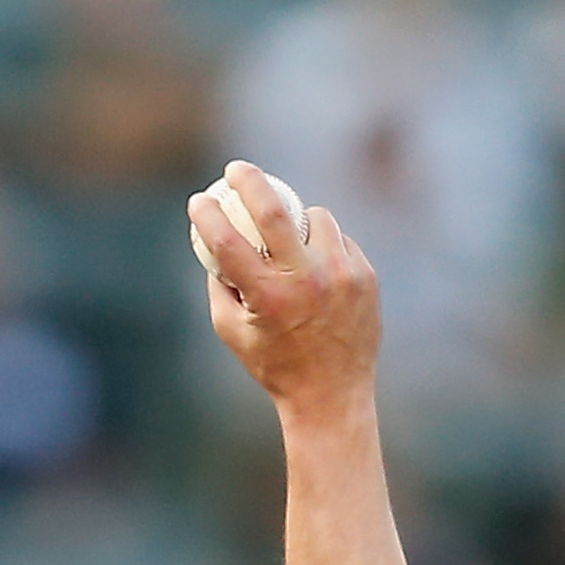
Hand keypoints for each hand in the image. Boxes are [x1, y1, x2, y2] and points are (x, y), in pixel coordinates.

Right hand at [188, 160, 381, 419]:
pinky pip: (340, 241)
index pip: (228, 241)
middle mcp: (305, 281)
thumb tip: (213, 241)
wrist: (332, 395)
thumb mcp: (232, 332)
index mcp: (267, 297)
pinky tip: (319, 267)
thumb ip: (221, 285)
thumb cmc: (274, 364)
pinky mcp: (364, 275)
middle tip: (236, 169)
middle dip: (248, 180)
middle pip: (273, 209)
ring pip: (317, 218)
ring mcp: (340, 275)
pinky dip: (325, 247)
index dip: (208, 214)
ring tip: (292, 238)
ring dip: (299, 220)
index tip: (199, 200)